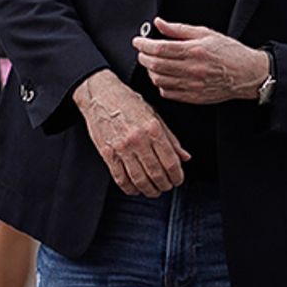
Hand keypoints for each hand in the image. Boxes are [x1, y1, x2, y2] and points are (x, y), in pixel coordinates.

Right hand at [73, 69, 190, 197]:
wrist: (101, 95)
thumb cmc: (129, 104)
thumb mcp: (155, 116)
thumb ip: (171, 139)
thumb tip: (185, 157)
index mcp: (153, 129)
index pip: (170, 161)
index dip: (177, 176)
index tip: (178, 180)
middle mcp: (138, 139)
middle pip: (156, 173)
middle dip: (165, 185)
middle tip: (167, 187)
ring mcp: (121, 148)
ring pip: (139, 179)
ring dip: (149, 190)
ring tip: (154, 191)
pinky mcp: (107, 154)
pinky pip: (120, 178)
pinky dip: (130, 188)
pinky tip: (136, 189)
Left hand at [133, 18, 267, 105]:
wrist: (247, 74)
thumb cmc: (229, 52)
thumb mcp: (206, 33)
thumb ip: (179, 29)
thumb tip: (159, 23)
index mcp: (195, 50)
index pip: (160, 49)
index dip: (144, 45)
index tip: (137, 41)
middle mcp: (192, 69)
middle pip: (156, 65)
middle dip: (143, 58)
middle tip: (141, 52)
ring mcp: (192, 85)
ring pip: (159, 80)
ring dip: (150, 72)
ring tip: (152, 64)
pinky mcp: (194, 97)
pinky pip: (168, 93)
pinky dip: (161, 84)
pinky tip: (164, 77)